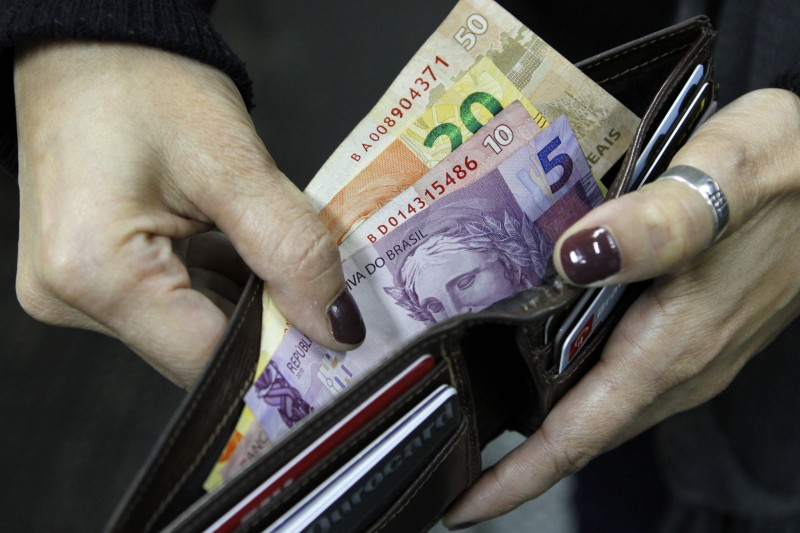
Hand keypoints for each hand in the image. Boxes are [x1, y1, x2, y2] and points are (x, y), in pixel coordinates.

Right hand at [14, 41, 364, 387]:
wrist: (90, 46)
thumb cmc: (141, 81)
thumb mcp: (234, 163)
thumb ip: (292, 250)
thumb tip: (336, 325)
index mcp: (96, 273)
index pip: (210, 358)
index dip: (281, 349)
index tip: (333, 332)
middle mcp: (70, 296)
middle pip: (198, 349)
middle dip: (265, 319)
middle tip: (310, 278)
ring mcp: (72, 291)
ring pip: (189, 329)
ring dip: (242, 297)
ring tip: (264, 244)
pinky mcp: (85, 278)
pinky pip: (170, 305)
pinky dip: (215, 282)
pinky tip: (234, 243)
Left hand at [443, 88, 799, 526]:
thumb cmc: (791, 166)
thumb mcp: (728, 174)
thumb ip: (659, 221)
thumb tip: (576, 255)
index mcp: (674, 343)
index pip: (578, 433)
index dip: (515, 476)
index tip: (457, 504)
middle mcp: (680, 365)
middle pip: (579, 432)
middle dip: (511, 458)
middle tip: (441, 453)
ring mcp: (690, 355)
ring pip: (598, 409)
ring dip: (538, 426)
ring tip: (472, 415)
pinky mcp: (694, 334)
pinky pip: (618, 380)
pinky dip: (569, 387)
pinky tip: (535, 359)